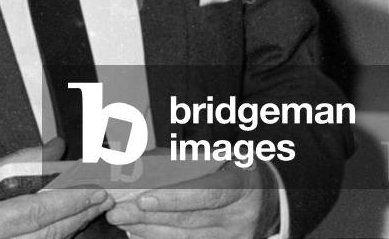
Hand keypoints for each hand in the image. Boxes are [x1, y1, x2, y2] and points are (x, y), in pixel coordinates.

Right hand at [0, 137, 112, 238]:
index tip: (95, 187)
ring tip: (91, 207)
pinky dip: (52, 236)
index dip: (71, 200)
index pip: (38, 210)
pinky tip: (65, 224)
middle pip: (48, 233)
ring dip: (71, 226)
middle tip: (104, 196)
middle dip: (79, 214)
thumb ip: (16, 165)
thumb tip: (54, 149)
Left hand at [104, 160, 278, 238]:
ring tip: (123, 221)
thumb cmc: (239, 170)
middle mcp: (240, 217)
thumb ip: (191, 159)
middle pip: (189, 220)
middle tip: (118, 210)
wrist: (270, 200)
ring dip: (149, 230)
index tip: (144, 199)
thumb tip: (146, 161)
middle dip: (148, 217)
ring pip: (185, 238)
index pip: (206, 194)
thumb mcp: (224, 157)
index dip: (174, 198)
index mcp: (242, 185)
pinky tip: (141, 233)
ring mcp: (234, 238)